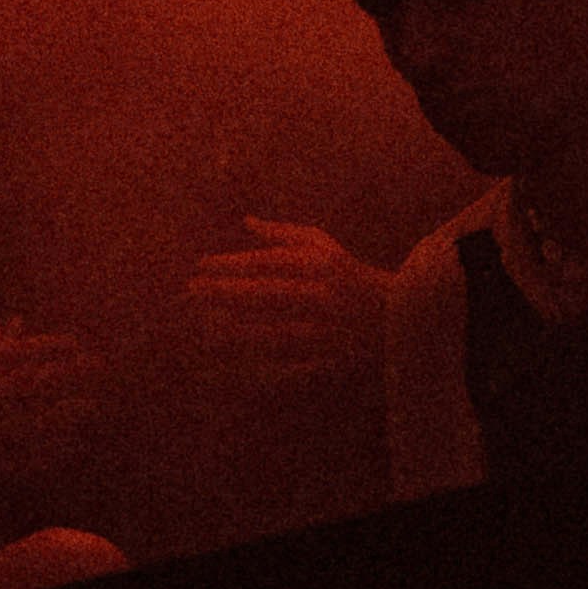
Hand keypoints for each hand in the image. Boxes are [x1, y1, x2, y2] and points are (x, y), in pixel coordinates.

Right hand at [0, 322, 104, 521]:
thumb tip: (21, 324)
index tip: (75, 344)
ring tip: (91, 404)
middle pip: (23, 389)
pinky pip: (18, 466)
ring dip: (63, 417)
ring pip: (26, 429)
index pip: (9, 355)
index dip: (46, 348)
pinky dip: (47, 456)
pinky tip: (72, 445)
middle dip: (65, 376)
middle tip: (96, 367)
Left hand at [186, 219, 391, 388]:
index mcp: (318, 266)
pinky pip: (288, 367)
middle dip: (223, 294)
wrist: (398, 319)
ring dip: (235, 330)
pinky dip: (260, 367)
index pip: (266, 264)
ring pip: (272, 333)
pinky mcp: (328, 363)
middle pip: (264, 296)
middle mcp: (321, 297)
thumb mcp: (323, 246)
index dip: (230, 265)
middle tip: (189, 292)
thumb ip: (283, 233)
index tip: (199, 266)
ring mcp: (325, 332)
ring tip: (201, 325)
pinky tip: (231, 367)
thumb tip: (245, 221)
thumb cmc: (350, 276)